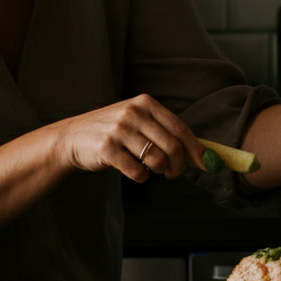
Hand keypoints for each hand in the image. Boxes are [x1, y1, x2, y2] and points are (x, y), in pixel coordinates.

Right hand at [60, 94, 205, 182]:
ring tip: (152, 170)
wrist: (72, 137)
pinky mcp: (106, 148)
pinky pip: (137, 171)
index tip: (207, 164)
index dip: (196, 149)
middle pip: (172, 146)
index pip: (180, 127)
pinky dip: (141, 177)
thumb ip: (164, 131)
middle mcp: (133, 112)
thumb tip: (199, 152)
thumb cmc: (113, 131)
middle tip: (174, 173)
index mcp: (145, 103)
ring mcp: (119, 129)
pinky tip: (134, 171)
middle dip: (179, 165)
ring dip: (160, 171)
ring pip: (156, 160)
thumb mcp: (138, 121)